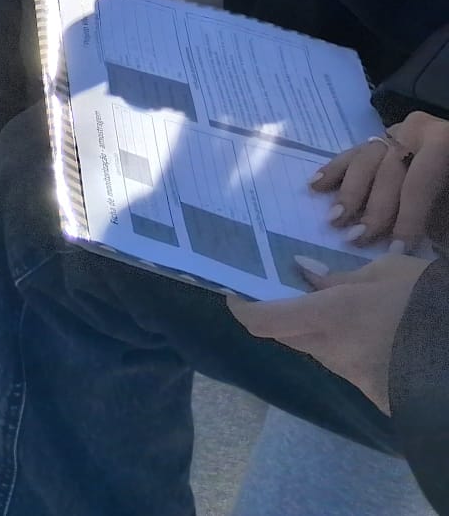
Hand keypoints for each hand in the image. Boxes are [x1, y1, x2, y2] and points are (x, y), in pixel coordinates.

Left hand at [230, 252, 432, 412]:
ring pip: (317, 348)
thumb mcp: (386, 272)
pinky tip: (372, 330)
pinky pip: (347, 362)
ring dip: (319, 328)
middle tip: (291, 288)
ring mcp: (353, 374)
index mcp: (328, 316)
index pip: (261, 320)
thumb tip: (305, 273)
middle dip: (283, 313)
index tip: (235, 288)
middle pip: (286, 333)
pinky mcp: (374, 390)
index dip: (241, 306)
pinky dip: (349, 345)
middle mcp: (330, 349)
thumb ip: (339, 276)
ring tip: (340, 304)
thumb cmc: (426, 301)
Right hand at [317, 111, 448, 252]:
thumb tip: (418, 241)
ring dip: (349, 193)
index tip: (397, 250)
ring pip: (365, 161)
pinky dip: (334, 170)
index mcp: (440, 141)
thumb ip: (438, 216)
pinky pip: (353, 154)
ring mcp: (394, 133)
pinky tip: (315, 185)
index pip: (418, 182)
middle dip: (373, 208)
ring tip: (335, 219)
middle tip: (357, 237)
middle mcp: (414, 131)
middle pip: (388, 171)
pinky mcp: (380, 140)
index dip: (408, 217)